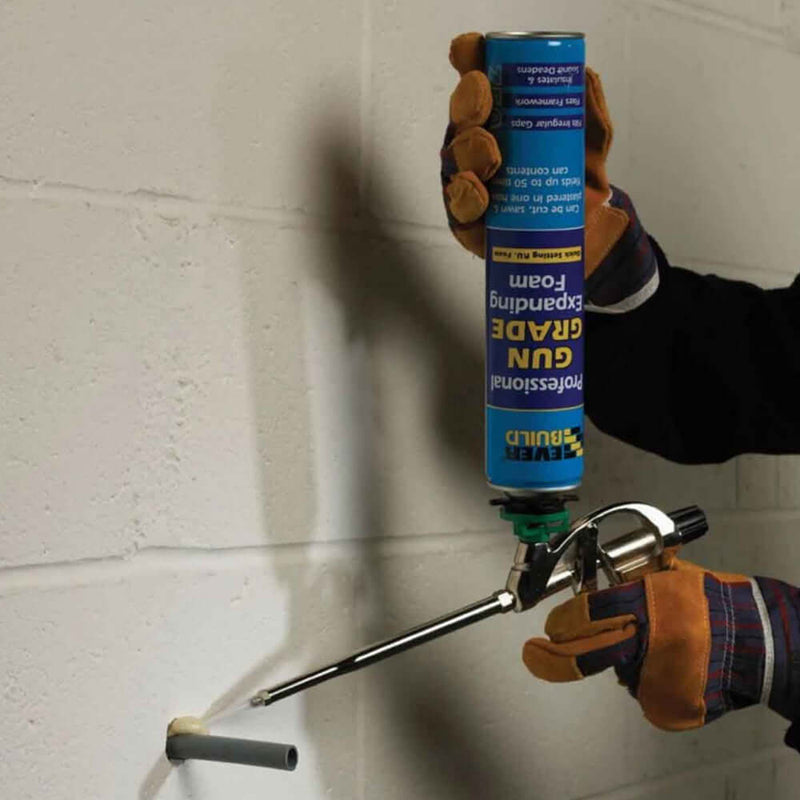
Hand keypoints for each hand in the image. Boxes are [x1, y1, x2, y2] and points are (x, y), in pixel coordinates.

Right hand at [441, 32, 657, 312]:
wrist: (587, 234)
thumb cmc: (579, 179)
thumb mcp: (592, 141)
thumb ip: (589, 110)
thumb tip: (583, 75)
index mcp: (501, 116)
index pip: (477, 79)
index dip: (469, 60)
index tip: (472, 50)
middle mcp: (478, 143)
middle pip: (461, 118)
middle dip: (468, 104)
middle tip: (485, 100)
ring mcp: (469, 181)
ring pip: (455, 161)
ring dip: (468, 151)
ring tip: (490, 155)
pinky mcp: (469, 220)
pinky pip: (458, 207)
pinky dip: (465, 196)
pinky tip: (476, 189)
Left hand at [522, 556, 789, 730]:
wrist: (761, 640)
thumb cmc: (715, 602)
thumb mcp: (670, 575)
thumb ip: (633, 578)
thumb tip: (593, 576)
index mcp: (645, 603)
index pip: (586, 613)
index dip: (563, 621)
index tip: (549, 627)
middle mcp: (646, 641)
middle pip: (585, 655)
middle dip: (553, 658)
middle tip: (535, 656)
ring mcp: (657, 677)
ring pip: (619, 672)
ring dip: (626, 661)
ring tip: (660, 647)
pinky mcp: (669, 704)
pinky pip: (645, 691)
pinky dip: (652, 680)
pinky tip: (674, 665)